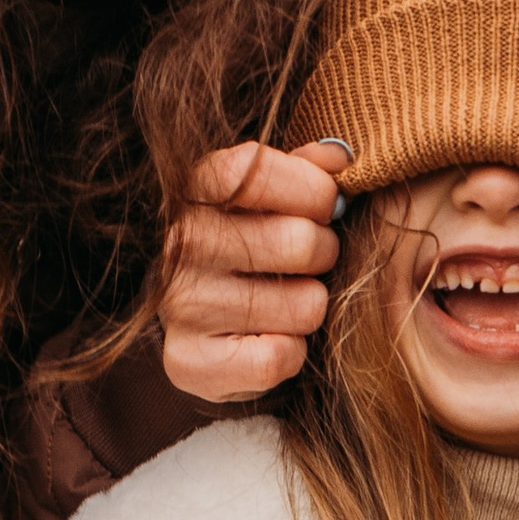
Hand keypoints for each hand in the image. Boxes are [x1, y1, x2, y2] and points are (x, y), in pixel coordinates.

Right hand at [159, 139, 349, 401]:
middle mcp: (179, 242)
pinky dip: (291, 354)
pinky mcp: (187, 362)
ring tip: (287, 301)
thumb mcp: (271, 195)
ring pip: (303, 305)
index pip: (261, 173)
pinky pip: (279, 356)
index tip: (324, 208)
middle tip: (310, 263)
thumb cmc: (250, 242)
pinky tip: (270, 338)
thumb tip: (339, 158)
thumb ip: (306, 170)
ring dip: (310, 307)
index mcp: (197, 188)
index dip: (314, 192)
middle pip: (300, 242)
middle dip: (324, 254)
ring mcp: (179, 304)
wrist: (204, 323)